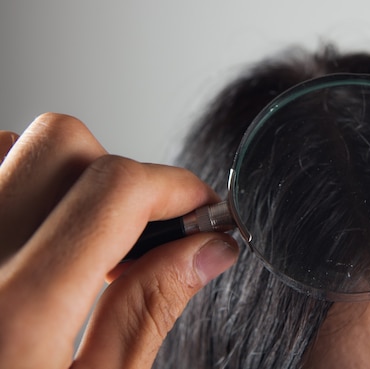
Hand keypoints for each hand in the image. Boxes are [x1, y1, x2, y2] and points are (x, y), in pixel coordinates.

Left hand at [0, 113, 238, 368]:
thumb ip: (148, 311)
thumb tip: (207, 249)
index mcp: (17, 314)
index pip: (116, 190)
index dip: (178, 188)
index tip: (199, 211)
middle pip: (61, 144)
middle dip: (123, 173)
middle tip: (141, 230)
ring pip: (11, 144)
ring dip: (66, 176)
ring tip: (81, 241)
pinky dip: (15, 182)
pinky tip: (33, 238)